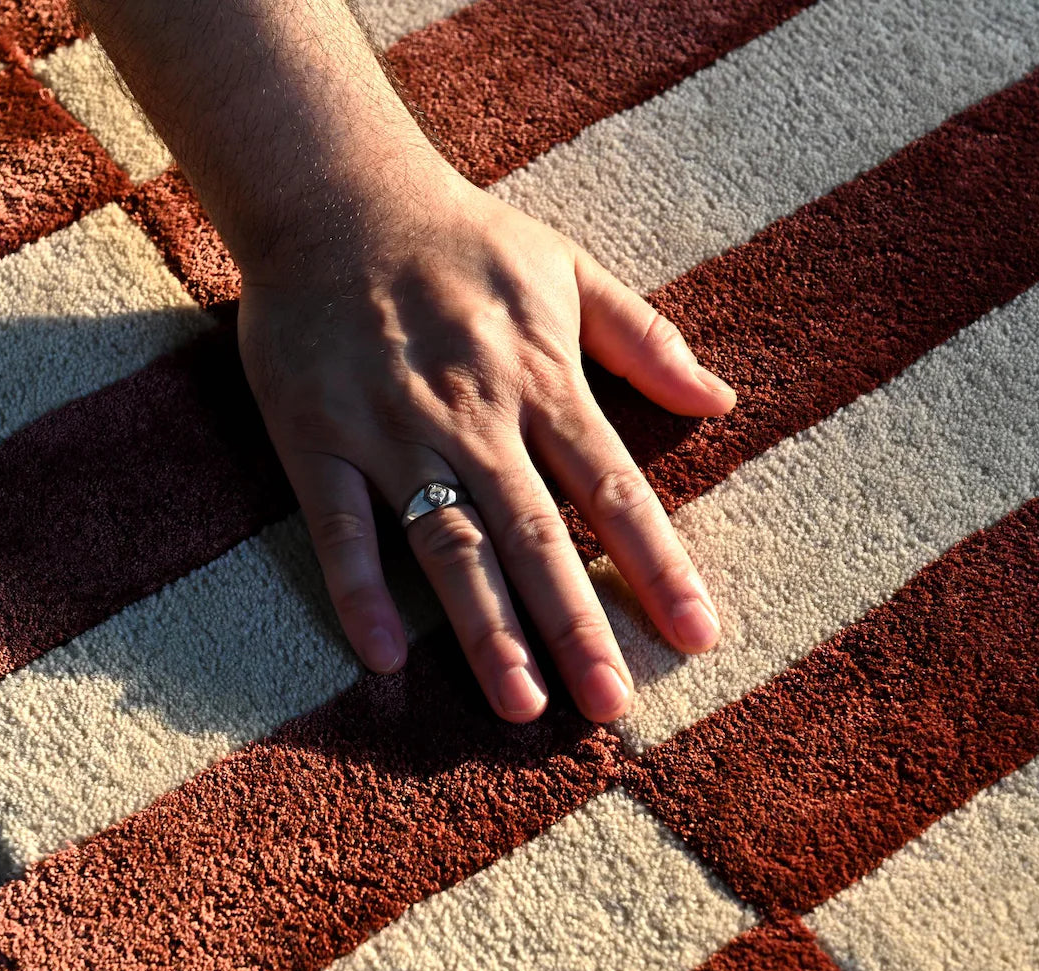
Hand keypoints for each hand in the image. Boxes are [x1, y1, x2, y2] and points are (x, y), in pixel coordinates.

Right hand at [238, 164, 734, 722]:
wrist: (334, 195)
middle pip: (536, 534)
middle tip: (610, 706)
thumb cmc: (460, 241)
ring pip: (446, 543)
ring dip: (484, 627)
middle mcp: (473, 415)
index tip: (697, 635)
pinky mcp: (317, 438)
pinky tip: (386, 657)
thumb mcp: (567, 267)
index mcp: (542, 379)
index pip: (613, 488)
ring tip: (521, 707)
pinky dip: (359, 590)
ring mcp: (391, 430)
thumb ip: (645, 337)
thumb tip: (721, 398)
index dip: (658, 565)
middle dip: (577, 624)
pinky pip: (340, 526)